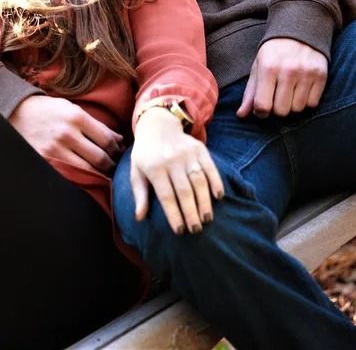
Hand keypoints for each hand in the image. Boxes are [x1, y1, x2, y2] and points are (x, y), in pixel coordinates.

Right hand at [9, 96, 123, 173]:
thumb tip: (116, 139)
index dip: (117, 147)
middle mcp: (67, 133)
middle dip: (111, 164)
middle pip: (100, 157)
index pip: (107, 138)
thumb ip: (93, 123)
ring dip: (99, 173)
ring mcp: (55, 149)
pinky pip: (70, 173)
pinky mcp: (45, 160)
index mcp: (77, 117)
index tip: (120, 150)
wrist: (17, 112)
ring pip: (87, 169)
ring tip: (104, 173)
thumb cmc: (48, 109)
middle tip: (115, 166)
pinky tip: (86, 176)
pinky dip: (81, 177)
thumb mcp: (71, 108)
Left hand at [131, 108, 222, 234]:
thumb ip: (139, 194)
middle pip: (184, 191)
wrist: (158, 125)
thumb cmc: (146, 154)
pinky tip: (218, 196)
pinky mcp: (199, 149)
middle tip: (196, 230)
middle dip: (191, 212)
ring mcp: (187, 154)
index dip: (174, 214)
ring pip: (199, 180)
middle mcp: (171, 160)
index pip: (166, 196)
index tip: (180, 230)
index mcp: (154, 168)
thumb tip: (138, 218)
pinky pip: (210, 167)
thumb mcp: (136, 171)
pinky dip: (216, 181)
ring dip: (204, 201)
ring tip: (207, 219)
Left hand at [237, 38, 327, 118]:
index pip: (263, 105)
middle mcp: (288, 71)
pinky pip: (312, 104)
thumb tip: (241, 115)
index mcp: (268, 68)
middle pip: (281, 111)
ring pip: (298, 109)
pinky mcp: (321, 76)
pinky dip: (306, 101)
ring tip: (289, 92)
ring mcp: (306, 73)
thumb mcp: (258, 66)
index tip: (261, 108)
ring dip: (292, 105)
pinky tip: (301, 89)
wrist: (299, 29)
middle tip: (276, 98)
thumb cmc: (274, 52)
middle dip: (277, 108)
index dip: (260, 112)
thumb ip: (250, 92)